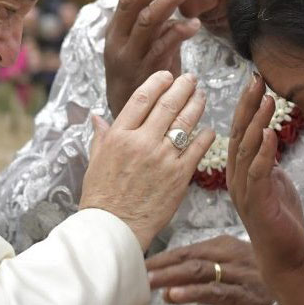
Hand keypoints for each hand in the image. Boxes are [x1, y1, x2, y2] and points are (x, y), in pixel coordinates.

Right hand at [81, 71, 212, 249]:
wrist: (114, 228)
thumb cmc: (102, 197)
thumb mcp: (95, 161)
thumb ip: (101, 136)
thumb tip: (96, 117)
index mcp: (119, 136)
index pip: (142, 98)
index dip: (158, 82)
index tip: (168, 76)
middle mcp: (142, 142)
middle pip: (168, 104)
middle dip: (183, 87)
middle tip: (191, 79)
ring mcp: (162, 158)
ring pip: (185, 121)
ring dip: (196, 105)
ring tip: (201, 96)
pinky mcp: (179, 175)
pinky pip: (198, 148)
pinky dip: (206, 135)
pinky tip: (208, 130)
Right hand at [103, 0, 201, 117]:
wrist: (129, 115)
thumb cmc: (141, 74)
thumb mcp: (143, 43)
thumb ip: (153, 19)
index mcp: (116, 28)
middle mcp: (117, 39)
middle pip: (133, 1)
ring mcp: (129, 56)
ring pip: (147, 20)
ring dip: (170, 0)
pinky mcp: (144, 72)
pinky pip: (162, 47)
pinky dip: (179, 33)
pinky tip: (195, 24)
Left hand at [145, 235, 273, 304]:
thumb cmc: (266, 282)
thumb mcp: (235, 272)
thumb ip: (201, 279)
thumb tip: (166, 291)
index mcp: (226, 246)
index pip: (187, 250)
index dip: (162, 258)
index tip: (138, 265)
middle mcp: (231, 255)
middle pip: (188, 257)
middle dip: (160, 265)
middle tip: (132, 272)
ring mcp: (238, 274)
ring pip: (198, 272)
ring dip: (169, 277)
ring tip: (146, 282)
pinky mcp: (246, 295)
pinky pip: (215, 293)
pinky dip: (192, 293)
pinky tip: (173, 297)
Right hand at [226, 75, 303, 304]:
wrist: (286, 258)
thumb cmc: (281, 221)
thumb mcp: (276, 182)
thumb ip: (268, 161)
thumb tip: (268, 139)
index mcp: (240, 172)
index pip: (240, 132)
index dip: (246, 106)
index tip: (255, 81)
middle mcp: (237, 179)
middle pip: (238, 135)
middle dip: (247, 106)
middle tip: (256, 80)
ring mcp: (245, 192)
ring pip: (246, 151)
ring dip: (257, 123)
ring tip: (267, 99)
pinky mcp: (258, 205)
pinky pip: (259, 173)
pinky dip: (264, 152)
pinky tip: (270, 133)